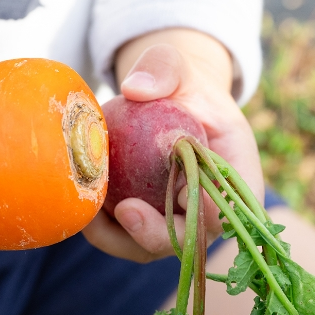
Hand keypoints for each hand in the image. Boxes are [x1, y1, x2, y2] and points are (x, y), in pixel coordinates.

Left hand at [83, 29, 263, 262]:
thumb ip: (164, 69)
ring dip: (118, 237)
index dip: (210, 211)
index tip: (181, 195)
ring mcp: (176, 221)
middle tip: (124, 210)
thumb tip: (135, 89)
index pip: (231, 206)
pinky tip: (80, 206)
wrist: (166, 105)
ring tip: (90, 212)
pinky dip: (102, 228)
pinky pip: (124, 238)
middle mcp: (209, 208)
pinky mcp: (147, 223)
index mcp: (235, 175)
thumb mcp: (177, 67)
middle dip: (157, 233)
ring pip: (150, 246)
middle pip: (189, 239)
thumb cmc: (180, 86)